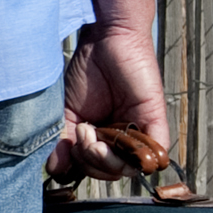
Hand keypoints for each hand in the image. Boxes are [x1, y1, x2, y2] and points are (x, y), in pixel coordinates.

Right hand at [53, 24, 169, 183]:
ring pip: (129, 167)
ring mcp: (140, 130)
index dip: (83, 165)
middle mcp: (122, 137)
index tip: (70, 144)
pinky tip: (107, 138)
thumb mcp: (66, 113)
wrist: (105, 40)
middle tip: (81, 136)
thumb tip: (57, 171)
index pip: (96, 168)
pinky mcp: (155, 120)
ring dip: (104, 159)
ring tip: (88, 132)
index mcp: (102, 136)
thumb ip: (63, 142)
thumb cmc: (86, 71)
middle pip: (111, 172)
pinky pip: (155, 153)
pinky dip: (133, 156)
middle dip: (91, 162)